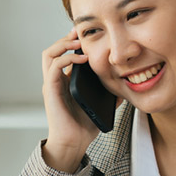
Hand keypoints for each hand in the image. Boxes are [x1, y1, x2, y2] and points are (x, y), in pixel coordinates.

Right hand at [41, 28, 103, 171]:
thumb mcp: (102, 104)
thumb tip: (127, 84)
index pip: (64, 54)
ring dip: (63, 44)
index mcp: (65, 81)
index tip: (89, 34)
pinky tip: (81, 58)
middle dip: (67, 38)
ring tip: (78, 41)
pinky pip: (54, 67)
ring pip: (48, 54)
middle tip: (81, 32)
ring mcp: (51, 84)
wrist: (73, 143)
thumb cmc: (84, 126)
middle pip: (53, 49)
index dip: (73, 42)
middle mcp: (55, 80)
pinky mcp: (50, 90)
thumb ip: (110, 92)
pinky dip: (67, 58)